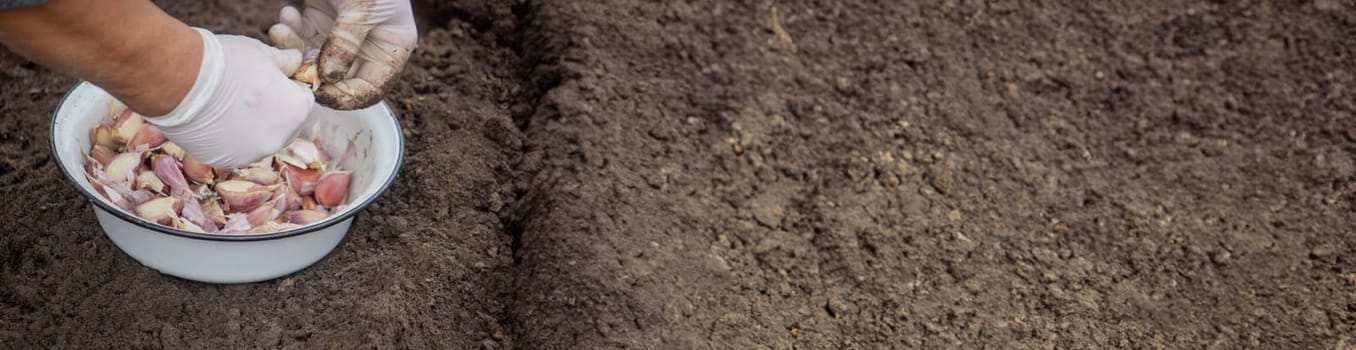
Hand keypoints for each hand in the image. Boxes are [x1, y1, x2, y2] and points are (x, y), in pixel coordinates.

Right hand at [143, 28, 314, 167]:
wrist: (178, 80)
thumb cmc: (225, 62)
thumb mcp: (264, 53)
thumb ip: (286, 62)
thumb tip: (296, 60)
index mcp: (297, 112)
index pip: (303, 98)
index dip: (287, 86)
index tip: (269, 77)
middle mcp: (279, 140)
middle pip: (284, 123)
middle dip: (273, 109)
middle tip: (248, 90)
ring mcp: (251, 154)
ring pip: (258, 138)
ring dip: (250, 126)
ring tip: (226, 104)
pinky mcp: (223, 161)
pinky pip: (233, 149)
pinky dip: (227, 137)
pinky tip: (212, 118)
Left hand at [267, 0, 417, 109]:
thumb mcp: (361, 8)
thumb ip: (345, 44)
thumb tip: (327, 79)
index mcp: (391, 47)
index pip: (371, 88)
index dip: (346, 96)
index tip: (317, 92)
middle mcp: (369, 45)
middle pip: (339, 77)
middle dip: (311, 71)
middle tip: (290, 65)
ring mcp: (344, 34)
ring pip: (315, 59)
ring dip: (295, 49)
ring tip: (281, 31)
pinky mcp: (323, 20)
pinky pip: (304, 38)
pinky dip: (291, 31)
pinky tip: (287, 15)